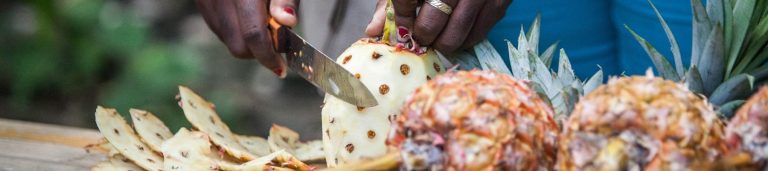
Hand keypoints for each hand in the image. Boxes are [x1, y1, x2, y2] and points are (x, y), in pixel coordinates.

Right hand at [196, 0, 298, 77]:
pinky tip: (246, 16)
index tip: (281, 68)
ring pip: (226, 39)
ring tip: (263, 22)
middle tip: (276, 41)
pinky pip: (217, 27)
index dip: (268, 57)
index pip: (253, 36)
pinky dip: (233, 30)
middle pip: (237, 46)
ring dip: (246, 41)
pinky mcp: (201, 1)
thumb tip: (287, 22)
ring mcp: (206, 1)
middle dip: (258, 52)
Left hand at [366, 0, 511, 52]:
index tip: (402, 28)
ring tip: (438, 37)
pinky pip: (479, 33)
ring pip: (456, 34)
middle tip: (421, 36)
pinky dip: (465, 40)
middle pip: (432, 21)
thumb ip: (392, 4)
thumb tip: (373, 32)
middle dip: (423, 35)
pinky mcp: (500, 1)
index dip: (402, 19)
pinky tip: (457, 34)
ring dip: (443, 43)